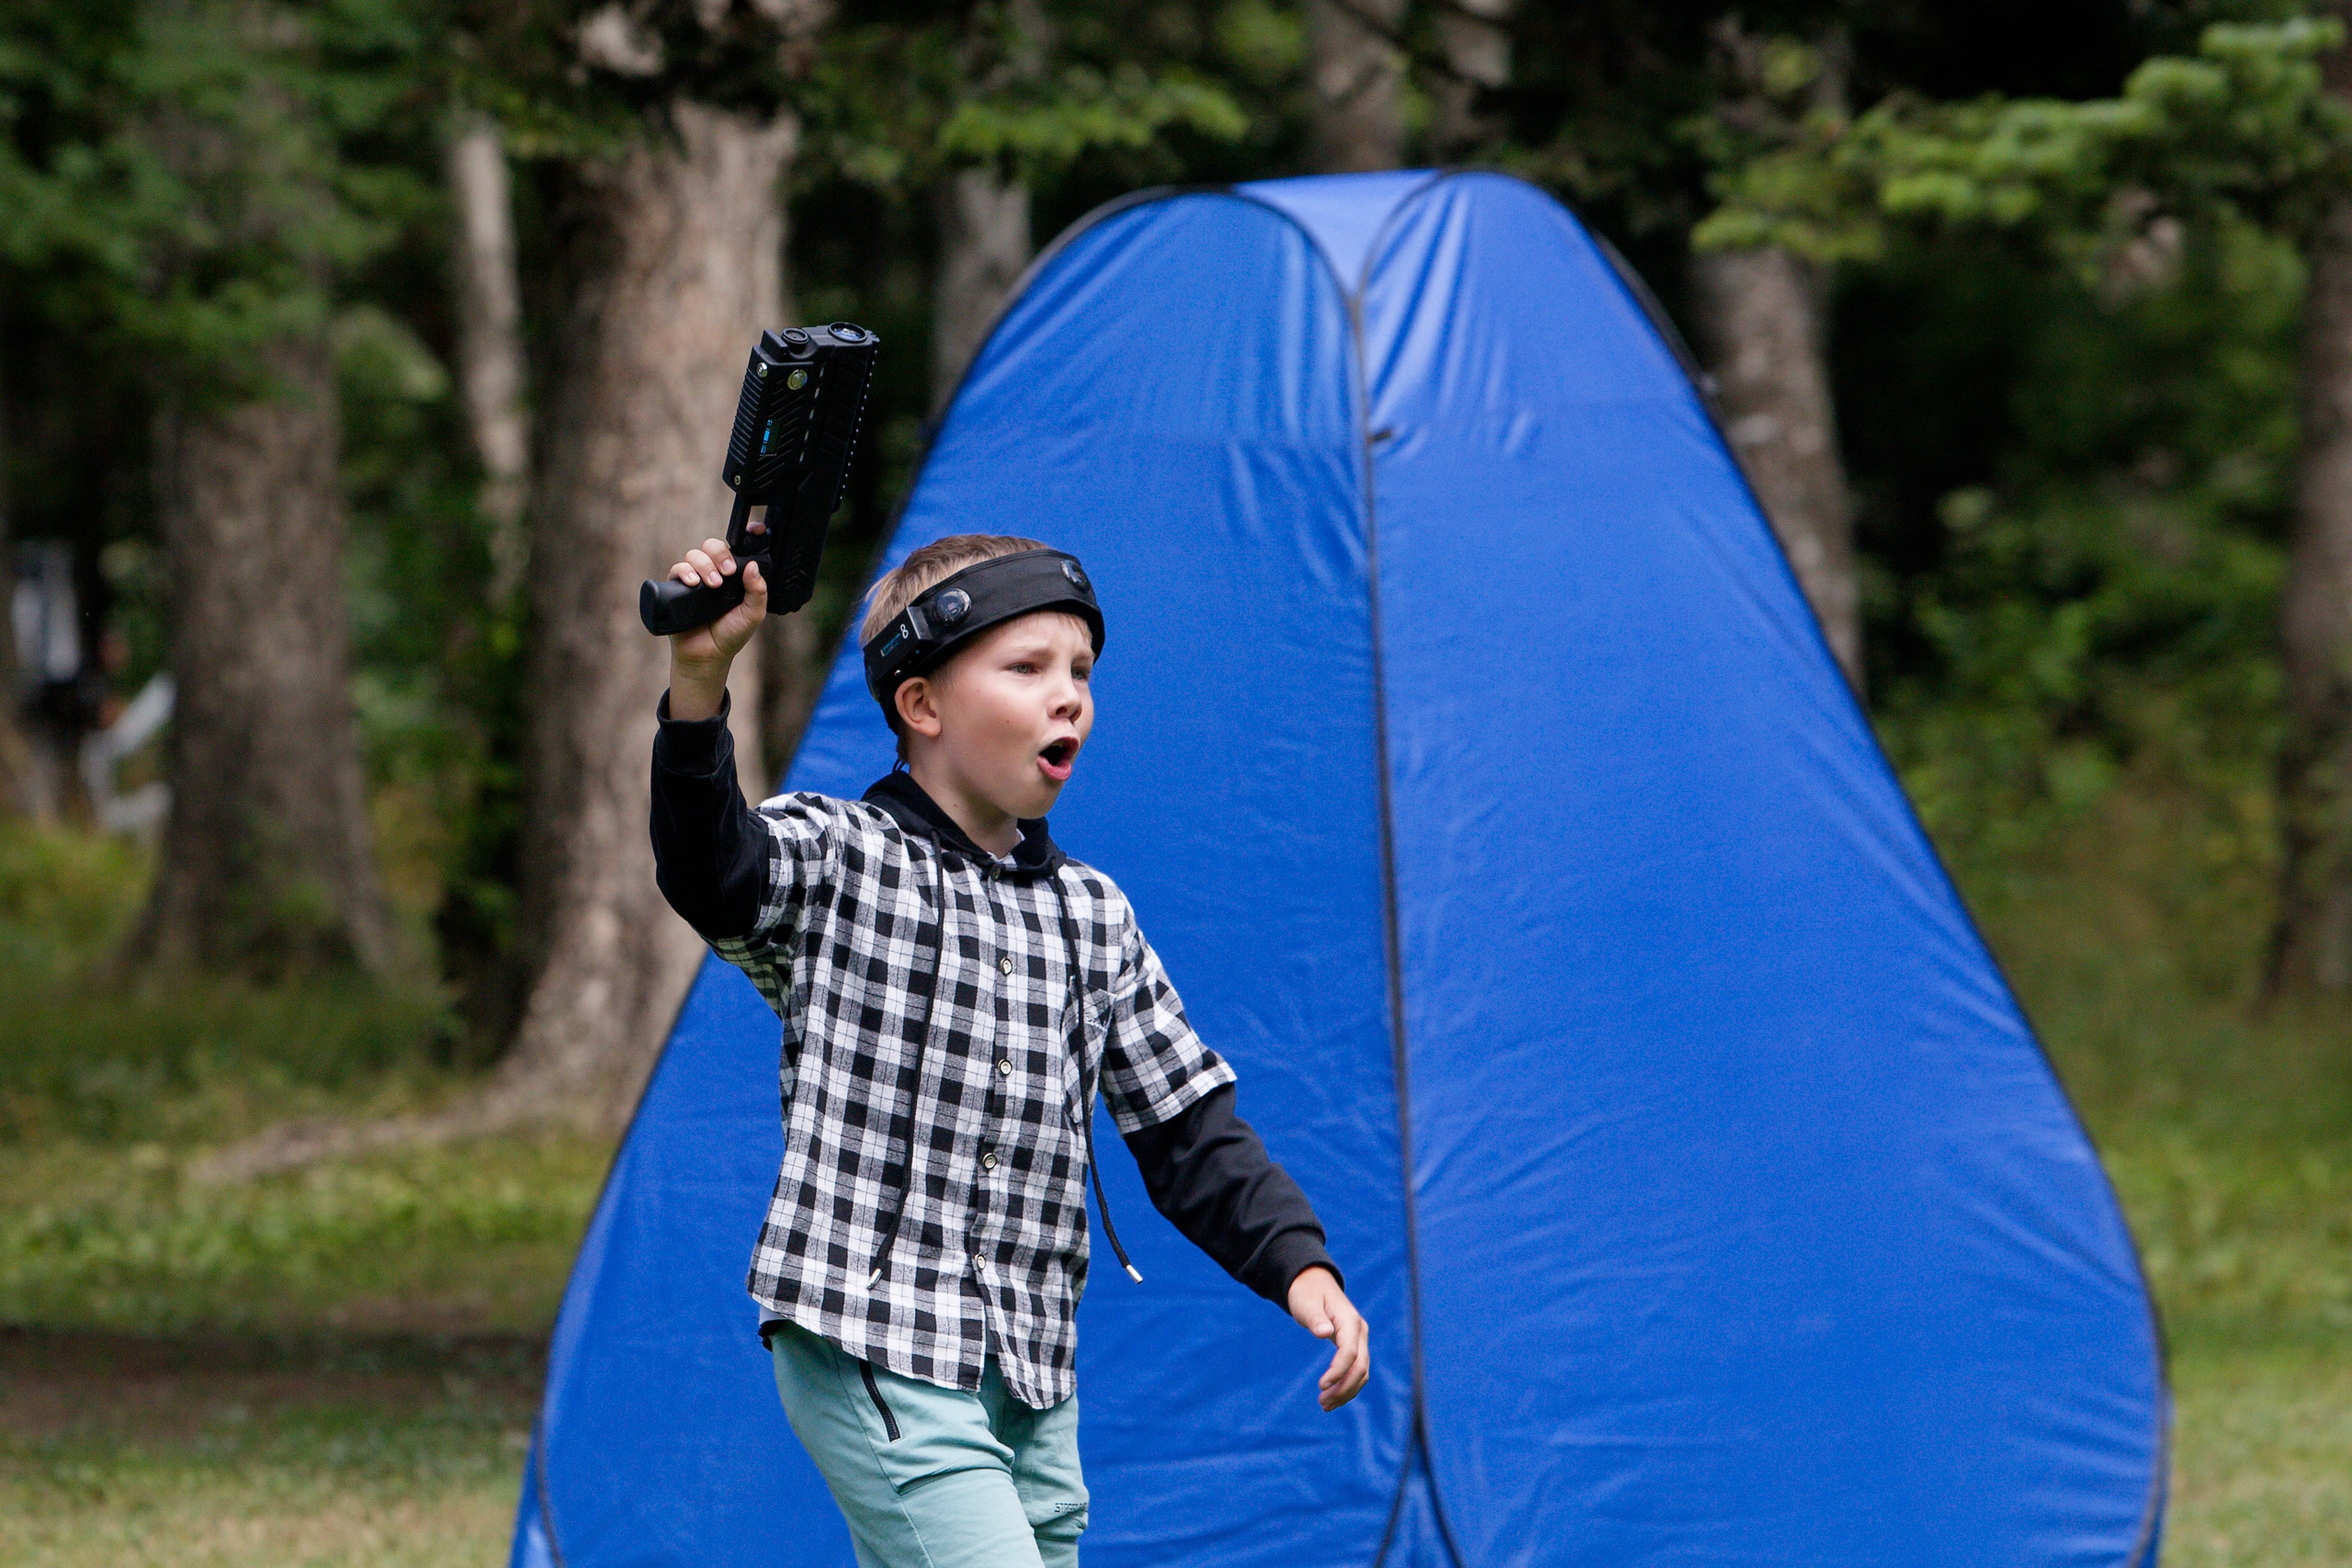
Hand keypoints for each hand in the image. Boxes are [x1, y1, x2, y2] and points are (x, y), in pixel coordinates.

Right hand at [665, 533, 766, 719]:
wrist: (708, 656)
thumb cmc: (731, 635)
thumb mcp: (753, 614)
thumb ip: (757, 591)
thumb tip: (753, 566)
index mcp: (734, 576)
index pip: (737, 549)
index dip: (745, 535)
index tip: (755, 531)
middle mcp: (714, 573)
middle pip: (713, 546)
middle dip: (720, 554)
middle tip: (728, 572)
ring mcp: (696, 579)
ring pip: (695, 554)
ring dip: (704, 565)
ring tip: (712, 584)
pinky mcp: (678, 588)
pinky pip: (677, 569)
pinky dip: (685, 571)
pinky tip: (694, 583)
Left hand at [1287, 1266, 1368, 1411]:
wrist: (1313, 1283)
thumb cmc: (1307, 1293)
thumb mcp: (1306, 1303)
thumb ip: (1315, 1318)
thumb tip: (1325, 1332)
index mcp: (1350, 1320)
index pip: (1350, 1352)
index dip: (1338, 1371)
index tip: (1321, 1386)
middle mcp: (1359, 1331)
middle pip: (1360, 1366)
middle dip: (1344, 1388)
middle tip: (1322, 1403)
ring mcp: (1359, 1339)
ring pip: (1361, 1372)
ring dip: (1346, 1391)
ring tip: (1324, 1405)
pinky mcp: (1354, 1346)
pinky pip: (1356, 1370)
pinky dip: (1347, 1385)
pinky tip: (1332, 1397)